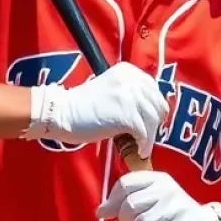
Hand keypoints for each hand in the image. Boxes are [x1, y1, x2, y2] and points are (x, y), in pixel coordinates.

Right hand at [22, 62, 167, 157]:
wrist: (62, 113)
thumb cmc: (83, 106)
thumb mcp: (111, 89)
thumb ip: (130, 94)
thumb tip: (151, 112)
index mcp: (128, 71)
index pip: (154, 89)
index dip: (153, 108)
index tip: (148, 121)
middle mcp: (132, 79)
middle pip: (158, 104)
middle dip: (154, 122)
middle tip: (146, 135)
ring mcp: (129, 96)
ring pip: (153, 120)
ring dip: (150, 136)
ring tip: (141, 145)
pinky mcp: (126, 114)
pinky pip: (145, 133)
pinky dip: (144, 145)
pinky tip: (138, 150)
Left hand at [96, 170, 220, 220]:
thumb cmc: (174, 218)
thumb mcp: (153, 204)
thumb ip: (127, 203)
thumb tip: (100, 212)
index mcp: (157, 179)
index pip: (125, 184)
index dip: (113, 201)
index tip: (109, 215)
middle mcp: (166, 188)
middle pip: (130, 205)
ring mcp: (176, 206)